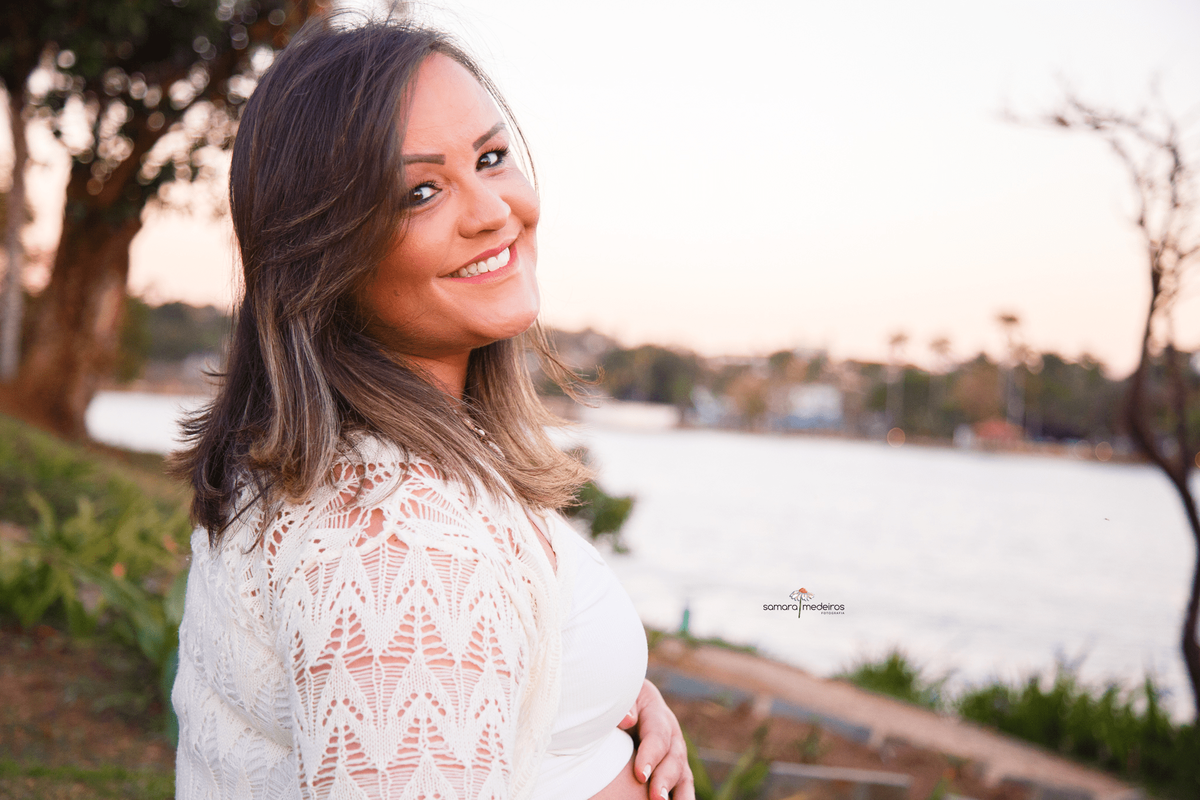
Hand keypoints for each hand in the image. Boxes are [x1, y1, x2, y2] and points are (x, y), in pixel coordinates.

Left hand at [619, 679, 693, 799]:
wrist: (630, 699)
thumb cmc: (621, 698)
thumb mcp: (623, 695)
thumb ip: (625, 705)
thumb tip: (627, 719)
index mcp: (658, 715)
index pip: (657, 736)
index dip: (651, 755)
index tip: (640, 774)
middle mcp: (672, 736)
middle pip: (674, 758)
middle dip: (665, 779)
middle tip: (657, 797)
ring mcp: (676, 754)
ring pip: (683, 775)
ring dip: (678, 794)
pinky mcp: (675, 769)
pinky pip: (683, 786)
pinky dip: (682, 798)